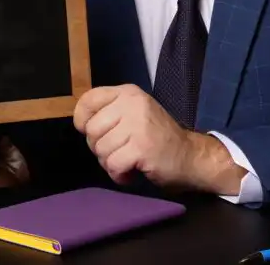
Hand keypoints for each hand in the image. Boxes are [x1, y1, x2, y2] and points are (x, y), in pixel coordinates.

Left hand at [73, 84, 199, 189]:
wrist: (190, 157)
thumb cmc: (156, 137)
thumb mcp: (133, 114)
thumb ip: (108, 113)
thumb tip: (79, 123)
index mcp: (128, 92)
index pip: (88, 99)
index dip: (82, 120)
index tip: (96, 133)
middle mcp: (132, 103)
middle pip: (91, 129)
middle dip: (100, 147)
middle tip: (119, 151)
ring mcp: (138, 124)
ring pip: (101, 149)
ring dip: (111, 163)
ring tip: (128, 161)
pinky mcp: (142, 147)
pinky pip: (113, 165)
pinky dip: (119, 175)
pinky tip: (132, 172)